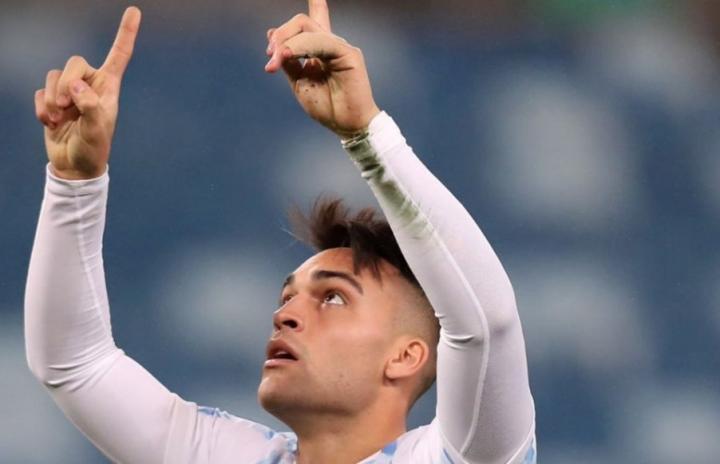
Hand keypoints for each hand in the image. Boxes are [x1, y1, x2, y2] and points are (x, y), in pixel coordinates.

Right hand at [34, 7, 141, 179]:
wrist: (74, 165)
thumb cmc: (93, 149)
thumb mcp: (97, 131)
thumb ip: (90, 107)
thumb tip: (75, 86)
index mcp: (109, 87)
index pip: (119, 55)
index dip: (126, 33)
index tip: (135, 11)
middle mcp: (91, 84)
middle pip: (74, 62)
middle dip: (67, 83)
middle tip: (66, 107)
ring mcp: (70, 91)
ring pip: (54, 76)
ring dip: (52, 99)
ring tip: (58, 120)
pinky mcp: (52, 100)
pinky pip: (40, 91)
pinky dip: (42, 108)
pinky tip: (50, 123)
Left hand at [265, 0, 379, 138]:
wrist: (347, 126)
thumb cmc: (328, 107)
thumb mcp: (299, 82)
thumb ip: (288, 61)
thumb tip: (272, 34)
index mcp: (320, 51)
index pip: (317, 18)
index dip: (316, 3)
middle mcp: (331, 44)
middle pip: (301, 22)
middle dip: (281, 35)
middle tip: (269, 57)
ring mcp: (340, 46)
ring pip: (307, 29)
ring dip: (286, 44)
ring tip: (274, 63)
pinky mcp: (348, 53)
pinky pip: (319, 42)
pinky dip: (299, 47)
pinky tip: (288, 56)